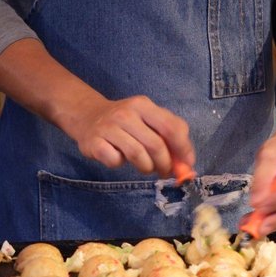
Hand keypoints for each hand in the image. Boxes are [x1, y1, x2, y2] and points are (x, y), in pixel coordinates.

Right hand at [69, 95, 194, 176]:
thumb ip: (170, 137)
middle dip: (165, 164)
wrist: (88, 116)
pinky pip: (115, 161)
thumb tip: (187, 165)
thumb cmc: (127, 123)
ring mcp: (108, 127)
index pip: (172, 127)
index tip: (187, 164)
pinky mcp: (94, 142)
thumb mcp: (149, 120)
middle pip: (156, 145)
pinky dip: (120, 164)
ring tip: (145, 167)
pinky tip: (119, 158)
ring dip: (146, 168)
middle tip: (164, 171)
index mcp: (144, 105)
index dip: (183, 149)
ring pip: (138, 155)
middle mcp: (126, 113)